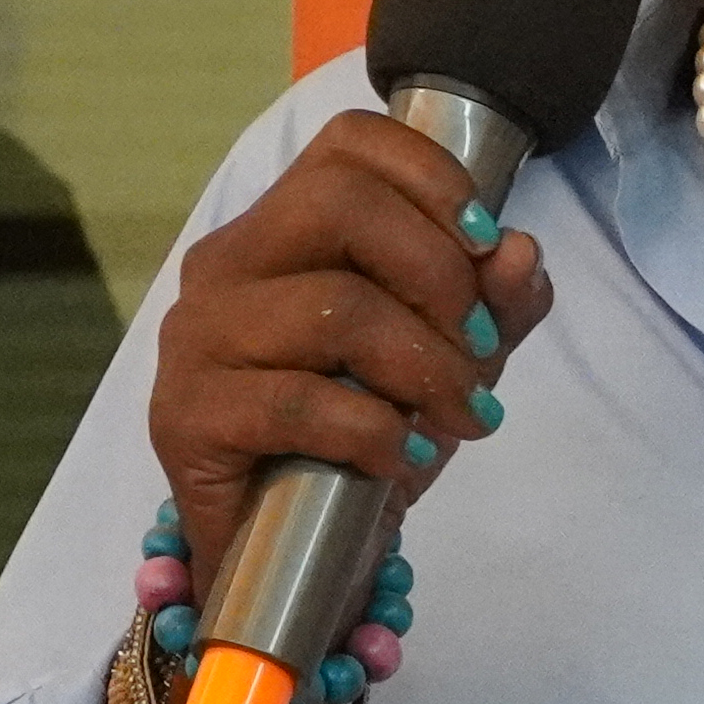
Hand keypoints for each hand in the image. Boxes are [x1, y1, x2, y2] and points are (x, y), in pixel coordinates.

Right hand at [149, 113, 555, 571]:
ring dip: (426, 366)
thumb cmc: (359, 440)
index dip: (432, 177)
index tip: (486, 243)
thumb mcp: (446, 362)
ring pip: (333, 306)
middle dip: (439, 274)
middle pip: (340, 204)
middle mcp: (226, 264)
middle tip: (481, 347)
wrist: (286, 558)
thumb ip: (490, 304)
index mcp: (281, 230)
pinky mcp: (186, 416)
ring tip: (460, 416)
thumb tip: (518, 252)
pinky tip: (404, 459)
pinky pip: (301, 402)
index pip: (349, 145)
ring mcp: (197, 338)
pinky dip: (377, 432)